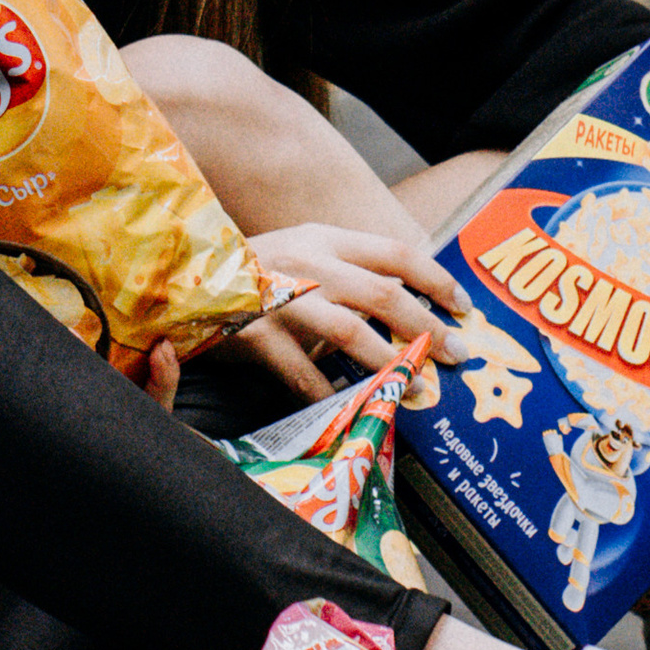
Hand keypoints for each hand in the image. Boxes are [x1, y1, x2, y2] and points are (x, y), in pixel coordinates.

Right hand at [236, 223, 467, 404]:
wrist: (187, 283)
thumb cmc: (258, 276)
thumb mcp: (304, 257)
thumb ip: (348, 274)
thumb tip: (410, 304)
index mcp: (325, 239)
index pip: (394, 252)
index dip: (435, 279)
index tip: (462, 307)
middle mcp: (307, 264)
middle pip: (382, 294)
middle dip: (427, 327)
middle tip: (456, 354)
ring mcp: (281, 299)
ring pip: (348, 332)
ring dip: (390, 364)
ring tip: (416, 388)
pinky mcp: (256, 335)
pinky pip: (303, 375)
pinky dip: (331, 395)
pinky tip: (352, 410)